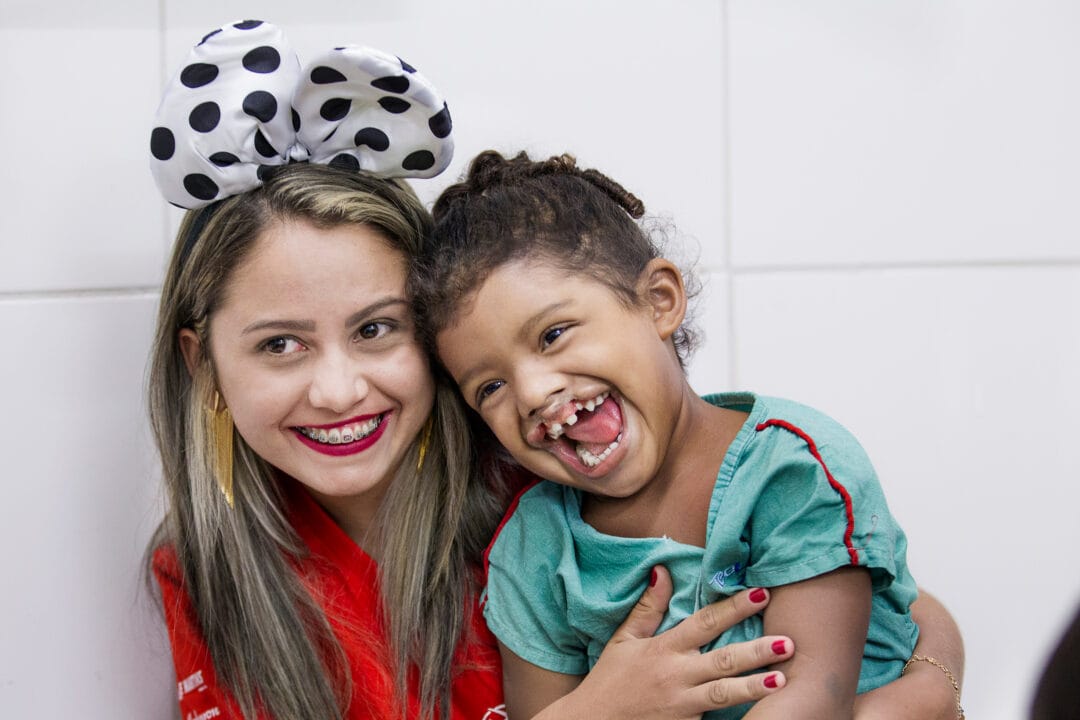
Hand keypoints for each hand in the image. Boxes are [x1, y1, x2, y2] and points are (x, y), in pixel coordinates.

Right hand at [539, 566, 792, 719]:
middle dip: (756, 650)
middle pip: (722, 659)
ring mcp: (682, 705)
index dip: (733, 608)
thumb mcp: (624, 640)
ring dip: (754, 686)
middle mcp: (676, 675)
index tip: (761, 593)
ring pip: (724, 693)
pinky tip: (761, 713)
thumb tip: (662, 570)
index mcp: (663, 648)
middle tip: (788, 642)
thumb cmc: (609, 680)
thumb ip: (648, 607)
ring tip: (781, 679)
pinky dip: (736, 715)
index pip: (704, 622)